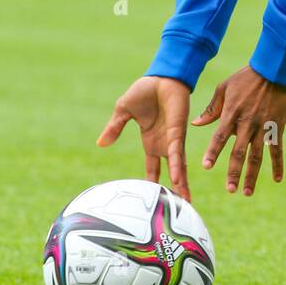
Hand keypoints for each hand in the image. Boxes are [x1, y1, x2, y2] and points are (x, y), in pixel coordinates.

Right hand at [97, 76, 191, 200]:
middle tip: (180, 208)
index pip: (153, 167)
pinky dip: (176, 166)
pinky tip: (177, 180)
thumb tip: (100, 144)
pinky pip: (176, 153)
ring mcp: (172, 139)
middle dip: (174, 189)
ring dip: (180, 183)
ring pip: (177, 166)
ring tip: (184, 202)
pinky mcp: (177, 132)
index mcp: (151, 140)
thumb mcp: (123, 111)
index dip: (153, 182)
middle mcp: (163, 144)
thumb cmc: (145, 90)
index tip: (153, 198)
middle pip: (169, 172)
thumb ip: (114, 128)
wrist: (161, 76)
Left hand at [192, 66, 285, 195]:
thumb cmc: (246, 77)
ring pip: (257, 156)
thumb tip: (195, 124)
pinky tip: (277, 179)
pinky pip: (278, 150)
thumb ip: (211, 108)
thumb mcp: (224, 88)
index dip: (213, 152)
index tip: (206, 167)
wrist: (273, 70)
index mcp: (232, 114)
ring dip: (252, 175)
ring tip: (247, 192)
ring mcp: (263, 127)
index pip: (220, 137)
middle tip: (229, 189)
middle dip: (234, 172)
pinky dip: (278, 165)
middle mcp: (247, 124)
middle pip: (239, 152)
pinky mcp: (277, 127)